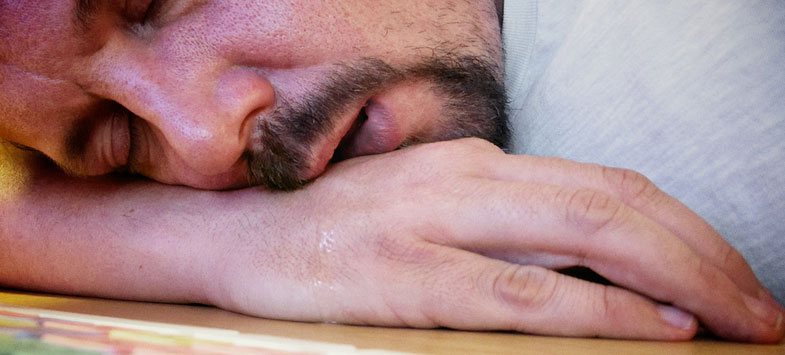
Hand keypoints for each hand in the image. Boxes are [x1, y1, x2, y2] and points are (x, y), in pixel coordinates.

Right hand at [209, 138, 783, 342]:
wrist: (244, 239)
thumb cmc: (344, 231)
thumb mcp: (437, 212)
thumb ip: (510, 231)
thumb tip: (598, 271)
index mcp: (482, 164)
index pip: (610, 186)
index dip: (687, 231)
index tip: (732, 277)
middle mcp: (471, 177)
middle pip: (618, 204)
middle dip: (706, 257)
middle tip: (761, 310)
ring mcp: (437, 221)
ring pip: (587, 237)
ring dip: (679, 281)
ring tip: (734, 322)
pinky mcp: (406, 273)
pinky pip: (521, 293)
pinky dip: (600, 312)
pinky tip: (652, 329)